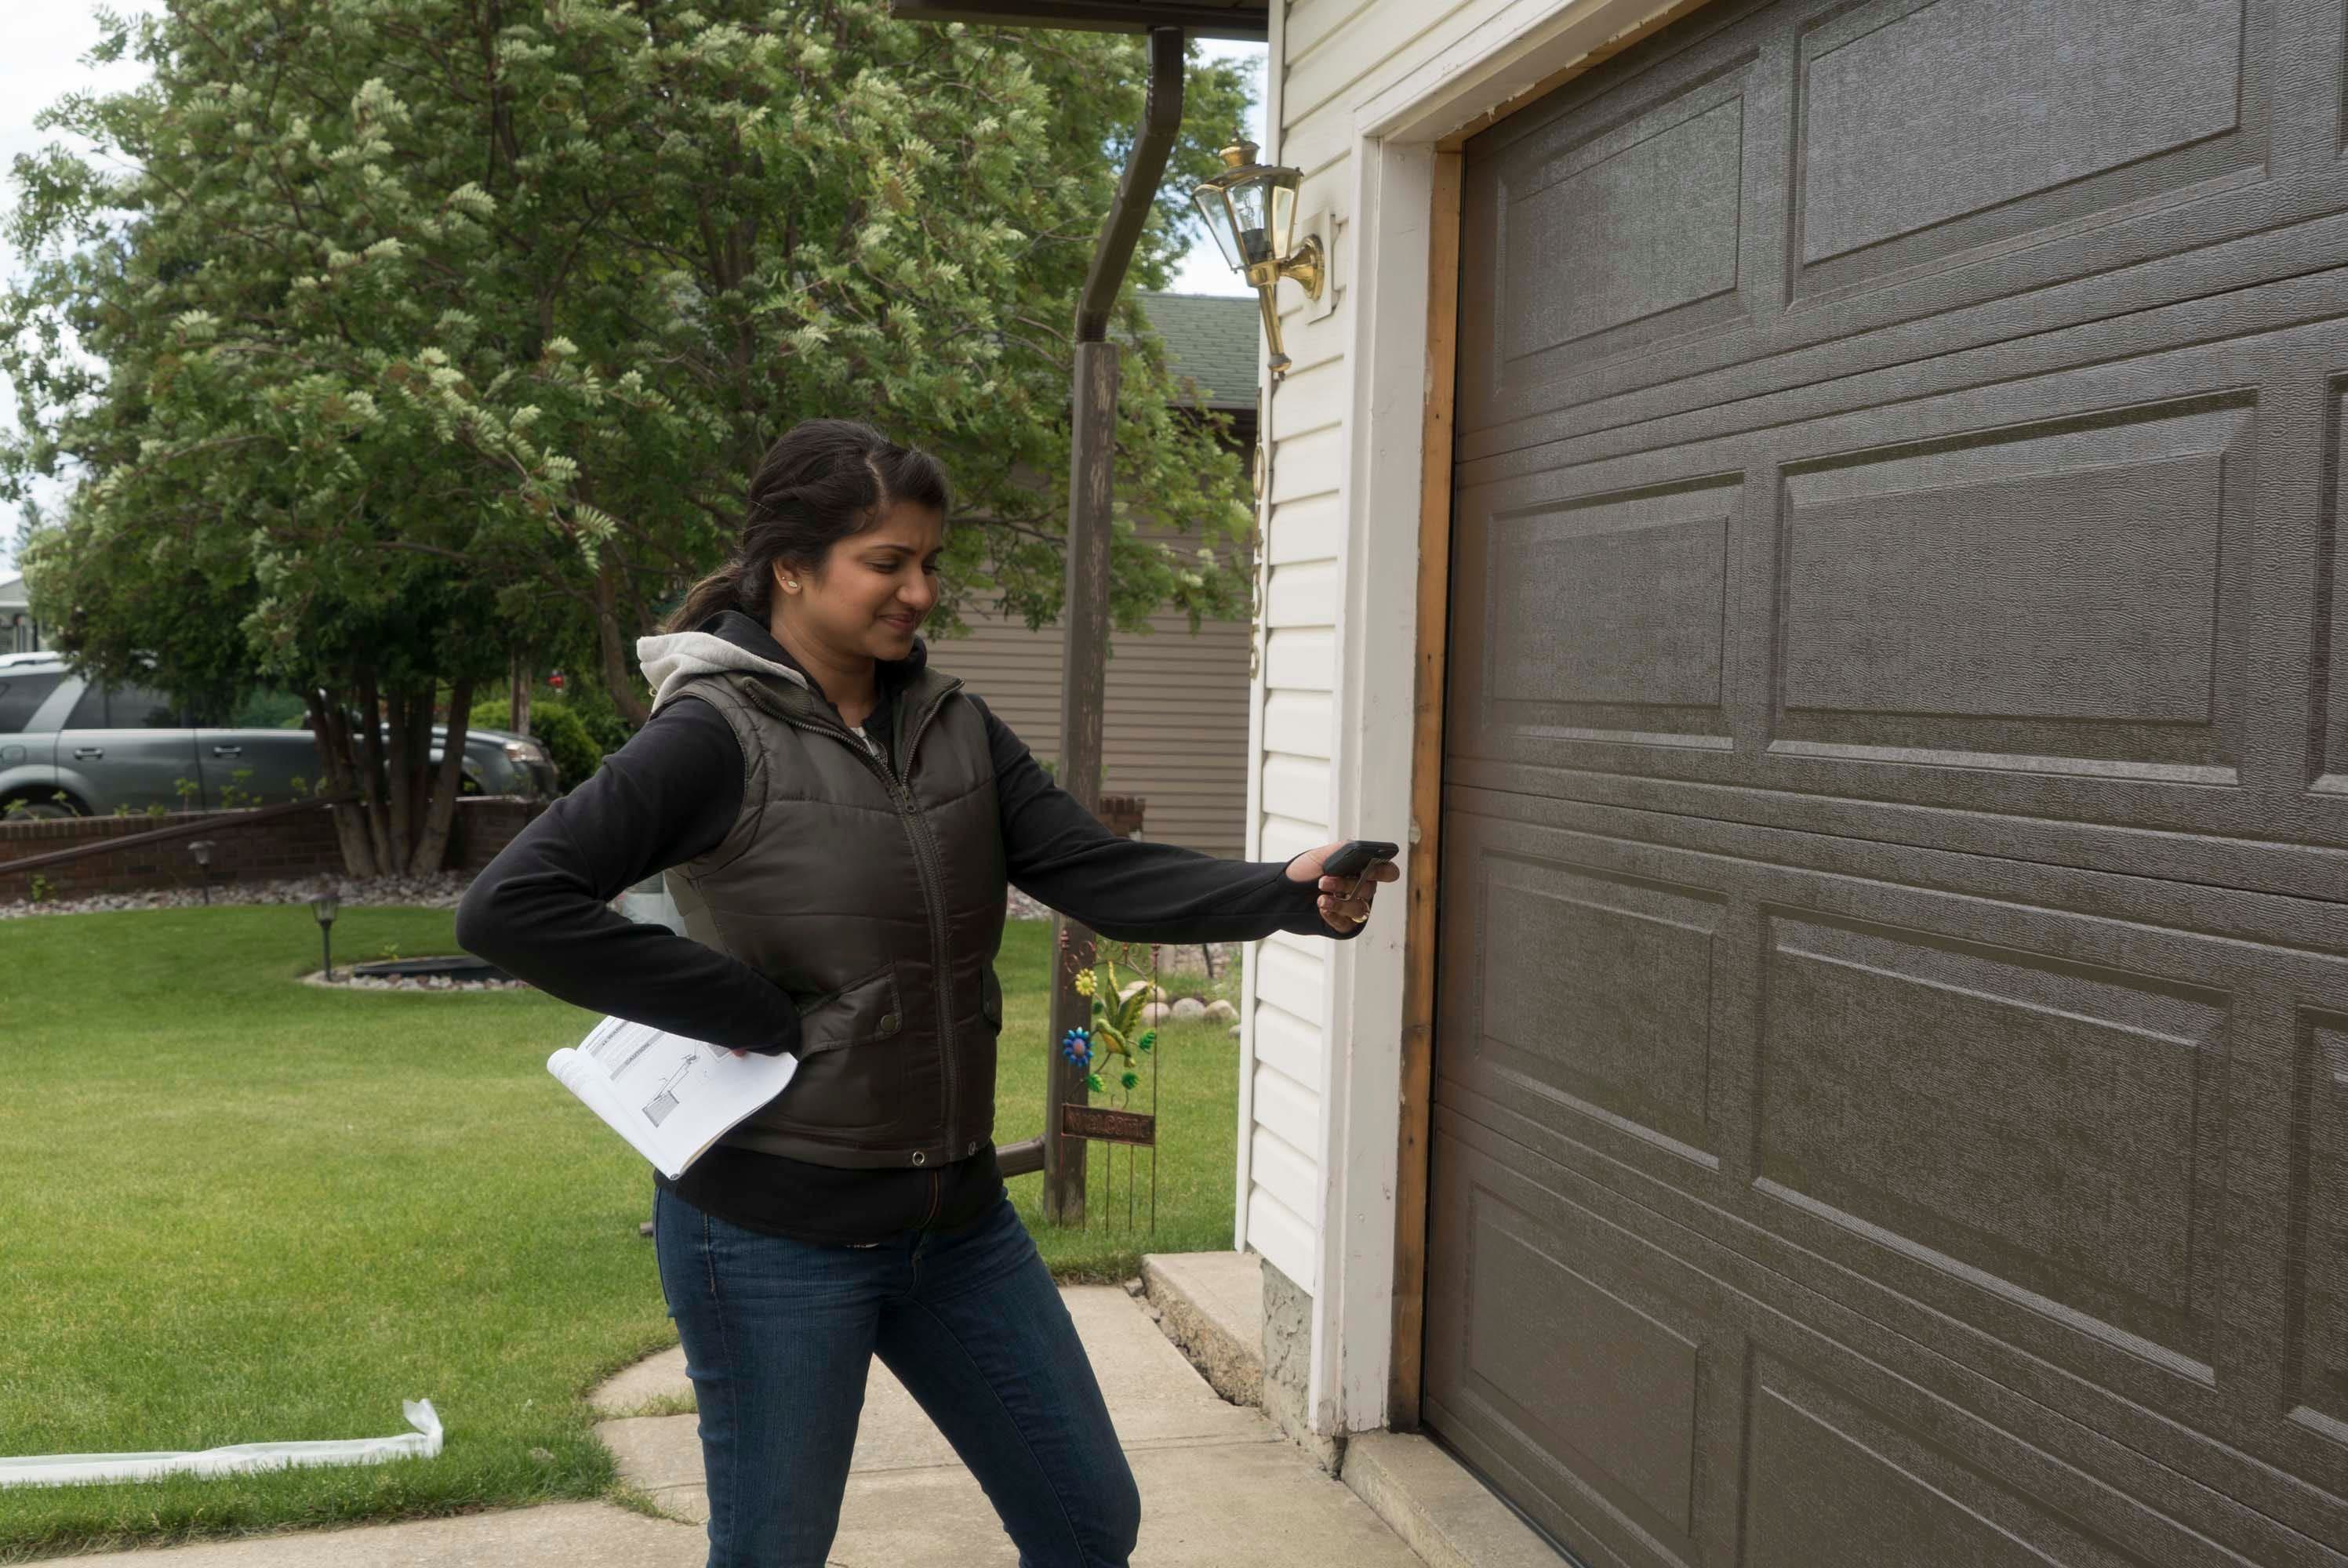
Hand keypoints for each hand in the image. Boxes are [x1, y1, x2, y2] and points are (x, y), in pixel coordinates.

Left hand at [1284, 843, 1400, 933]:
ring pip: (1360, 909)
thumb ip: (1342, 850)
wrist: (1280, 894)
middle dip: (1347, 884)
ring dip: (1340, 903)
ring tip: (1320, 898)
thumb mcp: (1319, 856)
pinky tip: (1322, 909)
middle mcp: (1360, 889)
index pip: (1387, 872)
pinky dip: (1334, 916)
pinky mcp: (1342, 925)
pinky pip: (1347, 924)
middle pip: (1369, 889)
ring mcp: (1352, 908)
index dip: (1384, 871)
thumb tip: (1361, 849)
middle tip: (1323, 881)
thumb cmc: (1301, 873)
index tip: (1371, 869)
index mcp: (1360, 870)